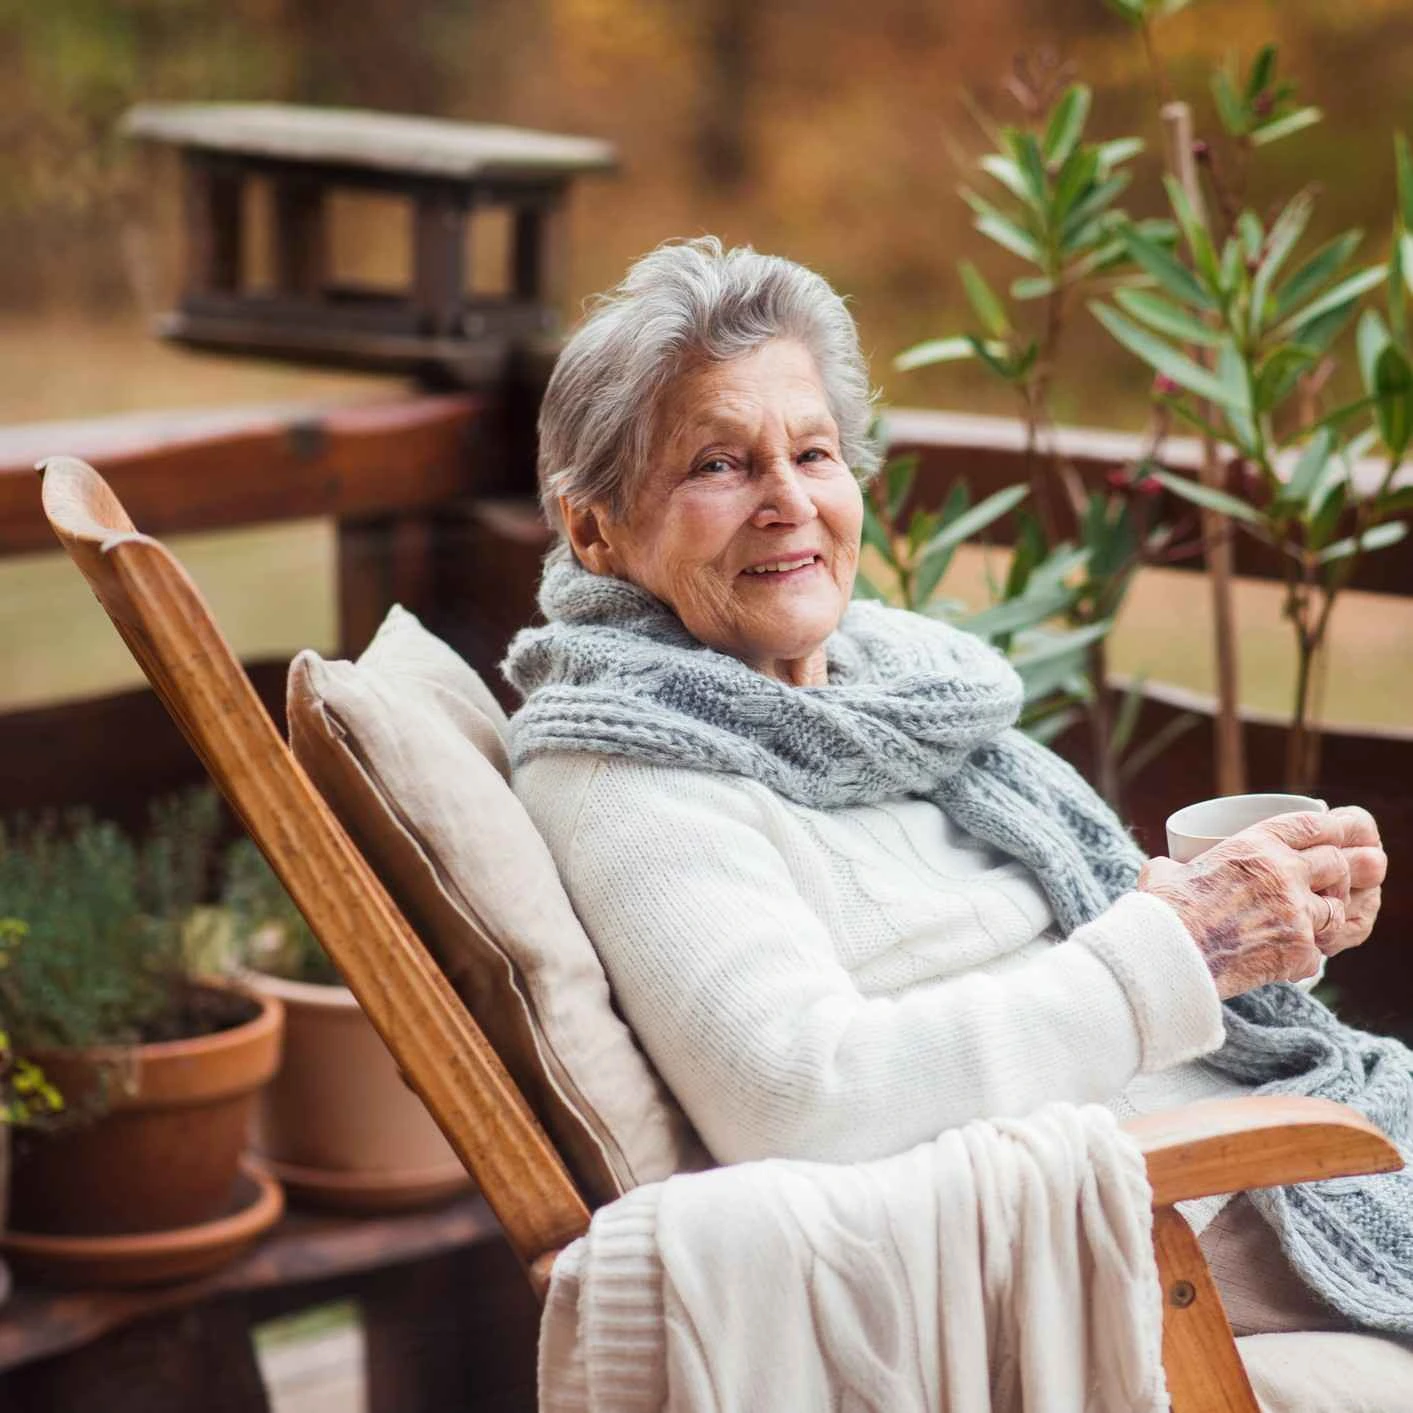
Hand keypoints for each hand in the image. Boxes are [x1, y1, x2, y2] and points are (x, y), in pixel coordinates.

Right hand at [1138, 809, 1381, 999]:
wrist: (1170, 953)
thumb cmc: (1163, 911)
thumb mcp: (1164, 872)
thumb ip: (1175, 865)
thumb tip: (1166, 868)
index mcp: (1254, 846)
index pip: (1311, 825)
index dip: (1328, 831)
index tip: (1330, 840)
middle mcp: (1283, 873)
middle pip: (1336, 864)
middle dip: (1335, 876)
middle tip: (1320, 888)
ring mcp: (1296, 912)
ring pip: (1335, 910)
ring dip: (1322, 920)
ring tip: (1299, 928)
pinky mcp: (1299, 949)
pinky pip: (1316, 954)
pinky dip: (1300, 959)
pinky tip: (1279, 962)